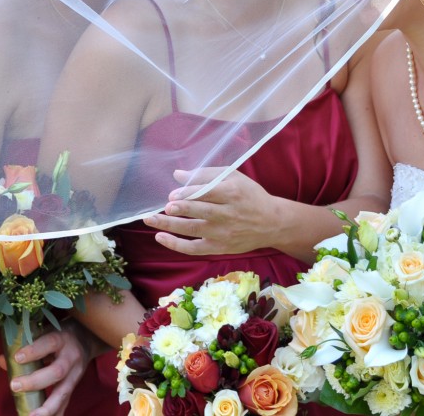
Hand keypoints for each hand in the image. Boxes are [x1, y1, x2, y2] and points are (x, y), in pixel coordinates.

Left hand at [0, 323, 95, 415]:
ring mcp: (75, 374)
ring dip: (47, 407)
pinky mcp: (73, 387)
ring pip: (64, 392)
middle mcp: (71, 357)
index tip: (17, 358)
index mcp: (63, 339)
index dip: (34, 351)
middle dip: (35, 382)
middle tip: (15, 386)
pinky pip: (65, 403)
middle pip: (57, 372)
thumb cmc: (59, 335)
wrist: (86, 339)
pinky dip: (55, 414)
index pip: (49, 343)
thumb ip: (24, 345)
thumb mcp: (44, 332)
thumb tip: (2, 360)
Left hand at [143, 167, 280, 255]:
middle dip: (182, 209)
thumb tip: (178, 175)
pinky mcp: (220, 247)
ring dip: (171, 226)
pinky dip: (176, 245)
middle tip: (166, 207)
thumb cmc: (249, 195)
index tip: (172, 194)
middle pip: (201, 212)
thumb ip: (206, 174)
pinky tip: (160, 237)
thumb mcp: (234, 177)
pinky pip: (194, 249)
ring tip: (151, 220)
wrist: (272, 222)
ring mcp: (223, 233)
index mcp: (233, 193)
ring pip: (194, 230)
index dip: (189, 194)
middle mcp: (229, 214)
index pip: (208, 193)